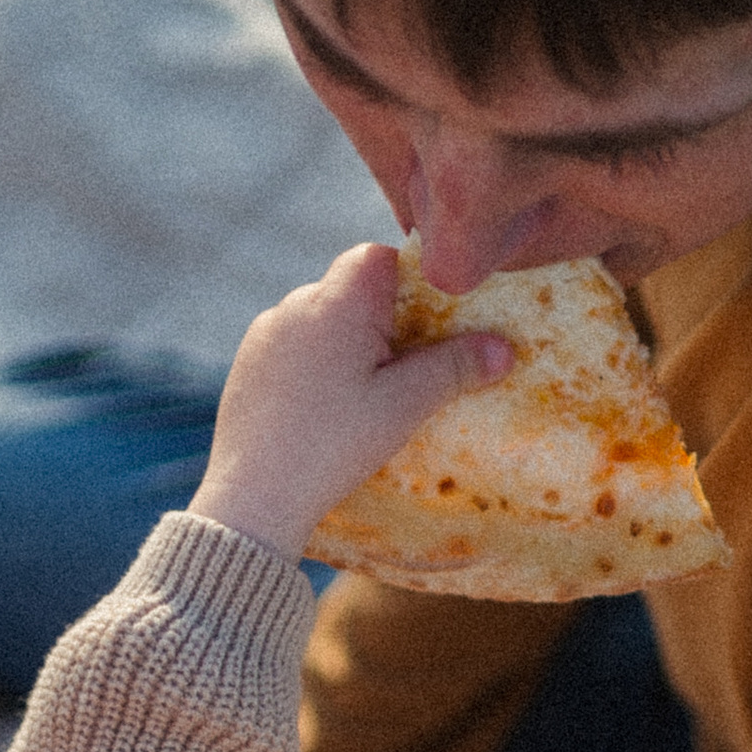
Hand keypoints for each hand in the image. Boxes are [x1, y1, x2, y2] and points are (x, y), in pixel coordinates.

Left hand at [188, 242, 510, 561]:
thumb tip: (504, 348)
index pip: (379, 257)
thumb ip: (455, 368)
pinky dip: (315, 365)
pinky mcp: (247, 364)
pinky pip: (293, 347)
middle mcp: (295, 304)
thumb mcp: (404, 405)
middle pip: (351, 289)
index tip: (429, 323)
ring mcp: (265, 333)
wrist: (254, 494)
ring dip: (347, 343)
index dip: (410, 282)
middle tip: (404, 368)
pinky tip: (324, 409)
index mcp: (336, 301)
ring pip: (321, 319)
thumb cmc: (334, 444)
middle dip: (382, 318)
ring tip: (363, 395)